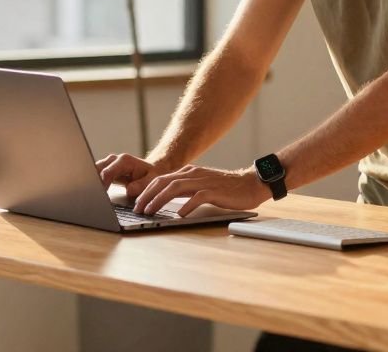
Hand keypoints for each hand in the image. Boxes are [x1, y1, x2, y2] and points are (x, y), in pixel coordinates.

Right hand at [95, 153, 169, 200]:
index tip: (100, 196)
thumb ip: (142, 185)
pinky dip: (94, 183)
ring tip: (92, 195)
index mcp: (124, 161)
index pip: (107, 172)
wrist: (152, 170)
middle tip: (93, 197)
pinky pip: (96, 174)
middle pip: (96, 169)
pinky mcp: (106, 170)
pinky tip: (94, 193)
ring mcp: (109, 164)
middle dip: (93, 182)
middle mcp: (114, 160)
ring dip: (92, 182)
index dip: (101, 184)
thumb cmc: (151, 175)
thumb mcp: (152, 180)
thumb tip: (130, 189)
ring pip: (93, 171)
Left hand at [132, 164, 270, 216]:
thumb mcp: (201, 185)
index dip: (146, 190)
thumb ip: (185, 190)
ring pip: (175, 187)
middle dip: (147, 195)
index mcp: (188, 172)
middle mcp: (193, 174)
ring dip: (159, 200)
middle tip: (137, 209)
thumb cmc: (226, 188)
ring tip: (149, 211)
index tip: (136, 203)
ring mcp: (203, 181)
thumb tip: (166, 201)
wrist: (251, 183)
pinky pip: (196, 197)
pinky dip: (186, 206)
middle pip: (163, 182)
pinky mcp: (214, 191)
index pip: (161, 179)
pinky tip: (179, 215)